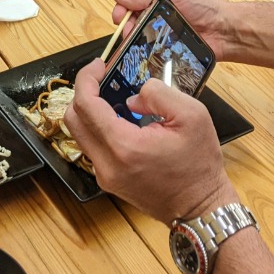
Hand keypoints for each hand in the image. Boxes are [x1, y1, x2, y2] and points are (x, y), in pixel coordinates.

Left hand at [63, 58, 237, 223]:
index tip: (98, 65)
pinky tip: (121, 120)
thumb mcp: (192, 116)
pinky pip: (92, 147)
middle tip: (103, 79)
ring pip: (79, 134)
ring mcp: (104, 175)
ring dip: (90, 111)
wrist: (200, 208)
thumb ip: (158, 94)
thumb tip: (132, 96)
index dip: (86, 79)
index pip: (85, 105)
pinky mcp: (108, 180)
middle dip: (83, 92)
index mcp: (124, 146)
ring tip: (113, 97)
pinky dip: (99, 128)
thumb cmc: (199, 166)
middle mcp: (106, 164)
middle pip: (73, 119)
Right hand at [111, 0, 230, 60]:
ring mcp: (160, 35)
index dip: (122, 9)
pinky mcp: (165, 51)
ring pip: (137, 40)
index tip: (120, 16)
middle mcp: (156, 17)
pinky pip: (149, 53)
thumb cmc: (204, 6)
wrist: (224, 30)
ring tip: (135, 44)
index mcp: (157, 0)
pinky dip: (142, 54)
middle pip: (131, 23)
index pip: (130, 3)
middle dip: (125, 27)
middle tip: (129, 32)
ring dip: (132, 41)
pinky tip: (140, 56)